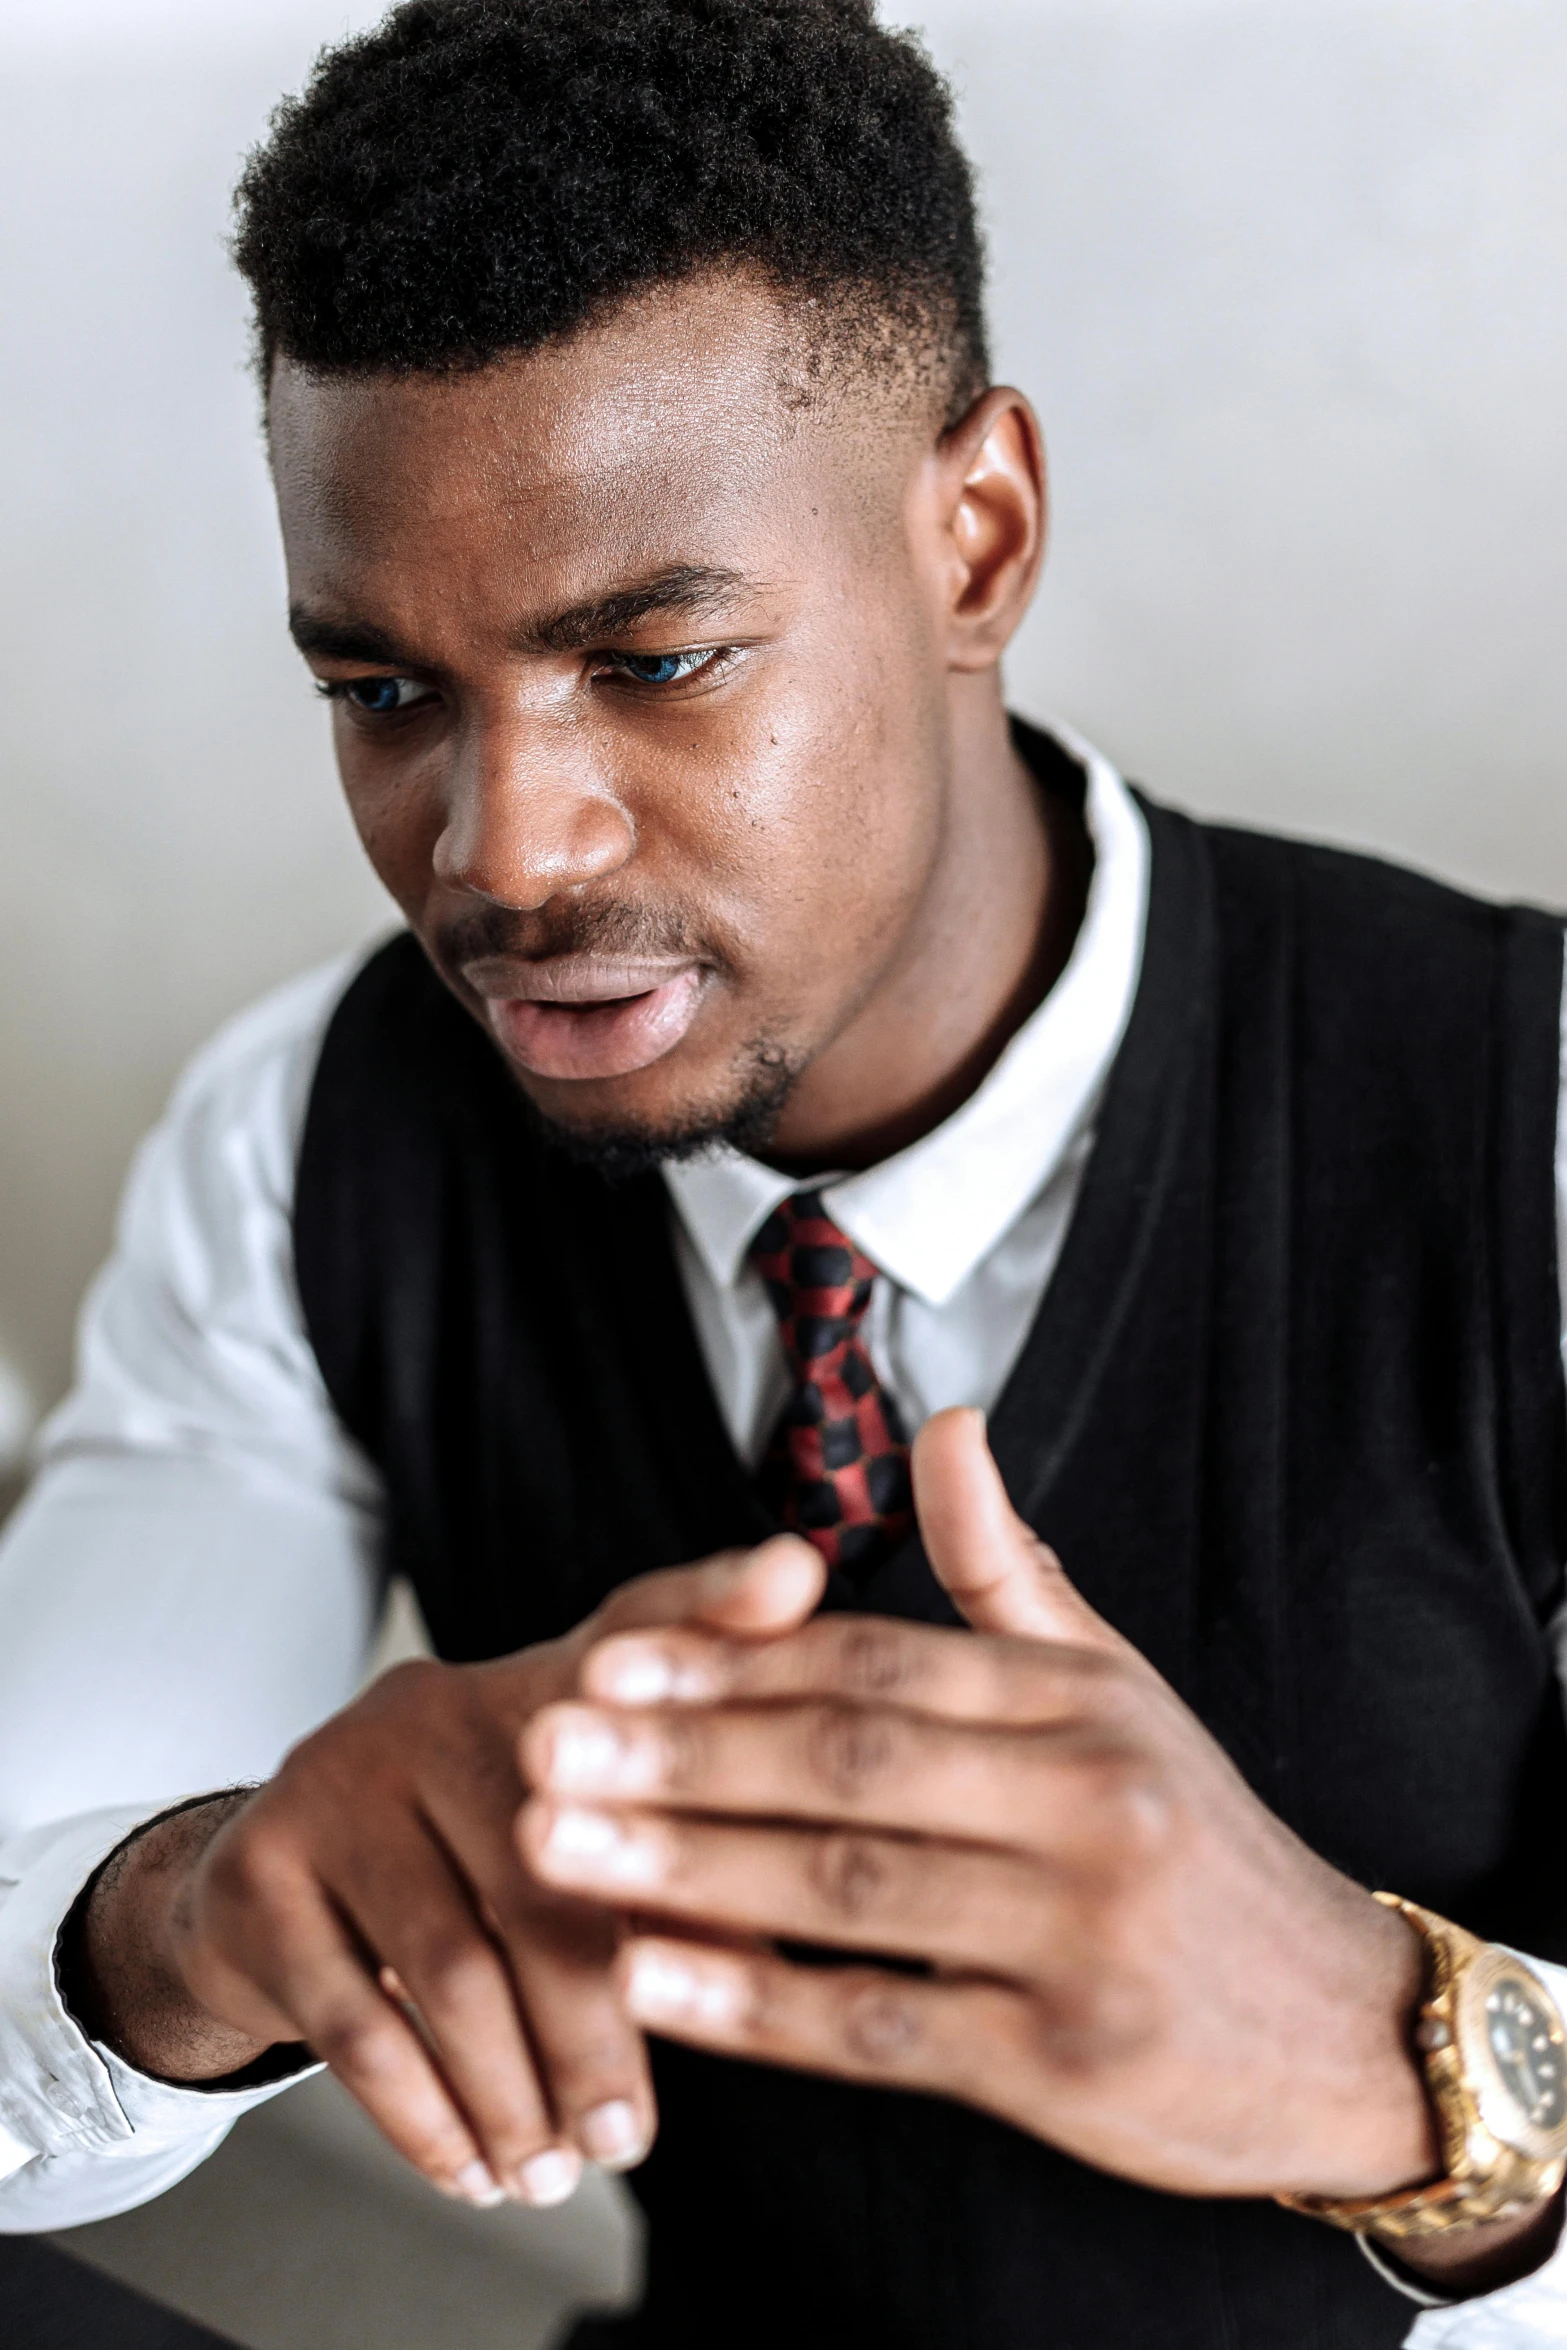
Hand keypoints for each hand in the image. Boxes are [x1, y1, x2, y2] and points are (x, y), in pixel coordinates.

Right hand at [75, 1535, 822, 2210]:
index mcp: (541, 1688)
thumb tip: (796, 1938)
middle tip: (631, 2138)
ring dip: (514, 2093)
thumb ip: (683, 1866)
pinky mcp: (265, 1864)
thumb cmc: (465, 1875)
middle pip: (552, 1866)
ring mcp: (341, 1774)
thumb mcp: (570, 1846)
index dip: (716, 1601)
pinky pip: (358, 2018)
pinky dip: (425, 2117)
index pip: (639, 1626)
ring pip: (454, 1963)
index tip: (795, 1573)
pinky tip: (471, 2169)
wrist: (260, 1895)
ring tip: (556, 2172)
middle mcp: (441, 1706)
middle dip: (599, 2026)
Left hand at [521, 1409, 1439, 2208]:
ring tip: (556, 1849)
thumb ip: (1007, 1568)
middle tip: (543, 1745)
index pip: (880, 1665)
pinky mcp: (1062, 2064)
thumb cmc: (1197, 1839)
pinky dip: (758, 2006)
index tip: (606, 1660)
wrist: (1341, 2023)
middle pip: (849, 1764)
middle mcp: (1086, 1803)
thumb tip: (940, 1424)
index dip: (735, 1663)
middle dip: (681, 1755)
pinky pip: (882, 2028)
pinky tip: (653, 1980)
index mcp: (1082, 1702)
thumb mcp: (1120, 1688)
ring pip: (848, 1889)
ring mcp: (1076, 1937)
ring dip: (687, 1869)